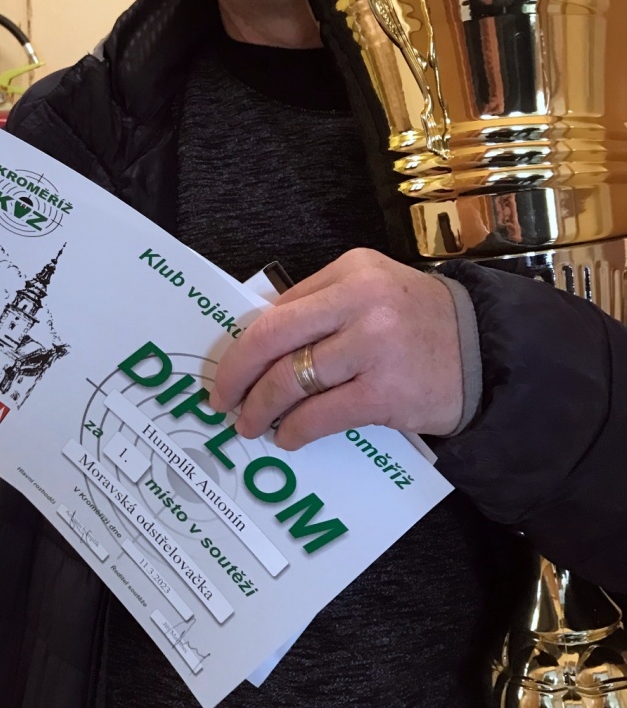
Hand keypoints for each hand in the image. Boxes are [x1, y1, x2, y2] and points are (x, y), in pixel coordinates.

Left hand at [208, 248, 463, 448]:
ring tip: (250, 424)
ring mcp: (375, 347)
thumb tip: (256, 338)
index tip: (228, 367)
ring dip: (261, 408)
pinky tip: (288, 437)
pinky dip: (295, 430)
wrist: (487, 352)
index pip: (278, 308)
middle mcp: (361, 302)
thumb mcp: (371, 291)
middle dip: (237, 373)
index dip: (242, 343)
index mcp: (352, 270)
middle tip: (221, 399)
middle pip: (273, 338)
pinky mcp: (387, 393)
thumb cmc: (419, 323)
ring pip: (291, 381)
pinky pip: (322, 416)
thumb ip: (320, 305)